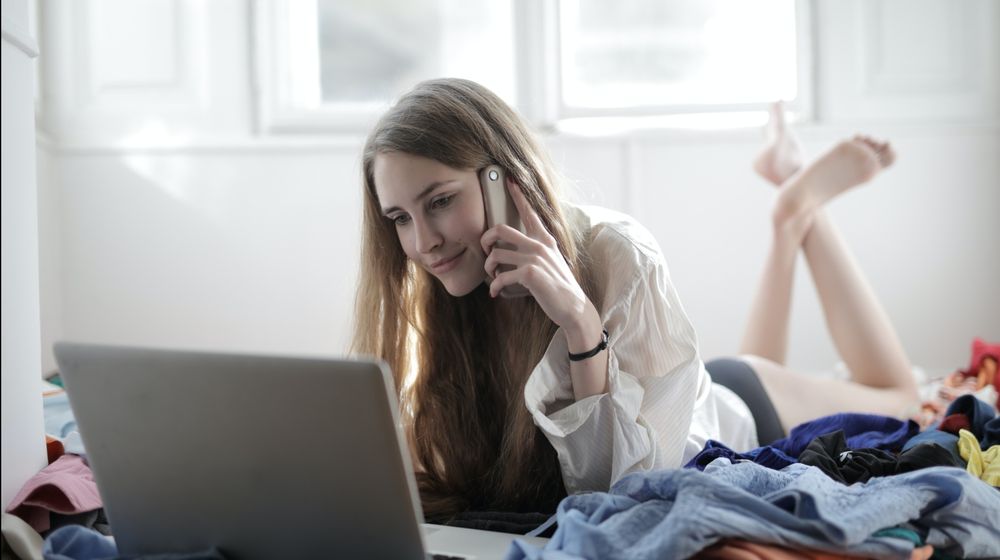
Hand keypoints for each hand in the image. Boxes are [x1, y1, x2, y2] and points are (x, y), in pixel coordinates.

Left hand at [480, 178, 598, 337]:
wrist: (573, 307)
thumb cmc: (558, 286)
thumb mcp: (550, 261)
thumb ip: (534, 252)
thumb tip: (510, 253)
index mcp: (544, 239)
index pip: (529, 212)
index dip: (518, 195)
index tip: (509, 181)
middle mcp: (539, 244)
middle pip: (500, 229)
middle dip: (486, 239)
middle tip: (486, 250)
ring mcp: (534, 257)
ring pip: (496, 254)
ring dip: (489, 268)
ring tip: (492, 277)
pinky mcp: (529, 273)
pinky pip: (500, 276)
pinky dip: (495, 286)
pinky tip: (496, 293)